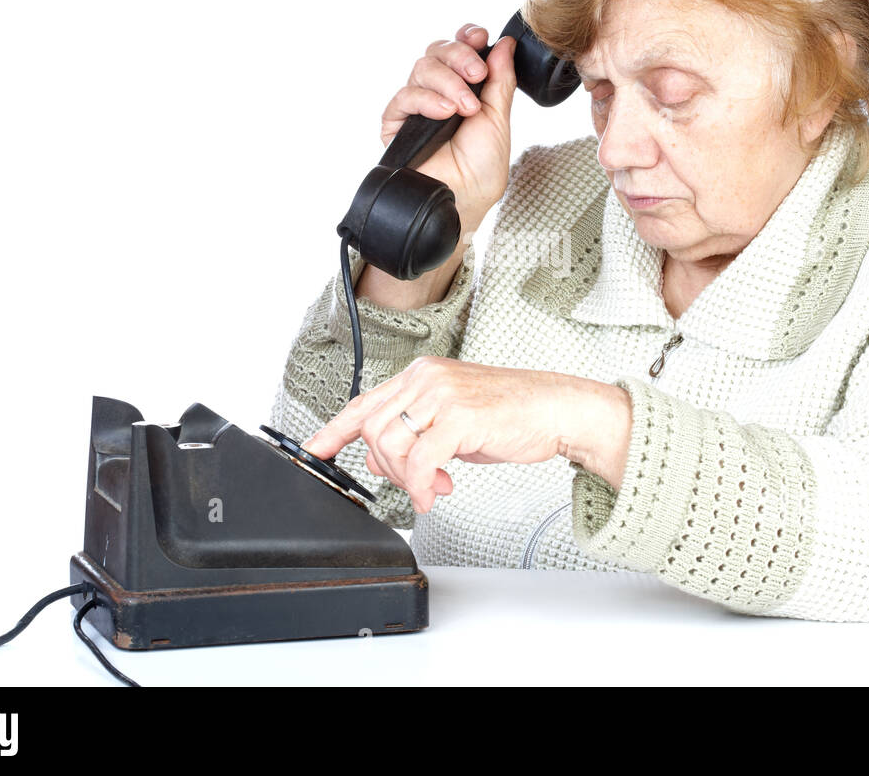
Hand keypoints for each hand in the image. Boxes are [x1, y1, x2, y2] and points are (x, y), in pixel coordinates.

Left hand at [300, 357, 631, 513]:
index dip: (334, 430)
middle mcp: (427, 377)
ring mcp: (442, 393)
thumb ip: (418, 432)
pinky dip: (422, 485)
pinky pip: (421, 460)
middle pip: (373, 428)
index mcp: (421, 375)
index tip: (313, 451)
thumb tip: (385, 461)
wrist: (555, 409)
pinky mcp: (460, 415)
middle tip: (411, 483)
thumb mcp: (453, 418)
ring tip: (433, 488)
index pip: (364, 402)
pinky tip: (436, 493)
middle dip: (384, 466)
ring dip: (407, 479)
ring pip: (392, 445)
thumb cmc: (511, 413)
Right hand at [380, 24, 517, 232]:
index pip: (456, 49)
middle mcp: (437, 93)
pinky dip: (427, 99)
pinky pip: (405, 96)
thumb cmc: (481, 167)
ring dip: (448, 83)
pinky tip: (445, 113)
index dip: (465, 37)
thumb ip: (500, 79)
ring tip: (465, 108)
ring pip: (422, 69)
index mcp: (462, 88)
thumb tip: (505, 44)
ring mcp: (416, 106)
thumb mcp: (498, 117)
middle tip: (477, 76)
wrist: (464, 199)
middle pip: (437, 52)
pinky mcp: (396, 123)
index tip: (480, 37)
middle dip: (460, 57)